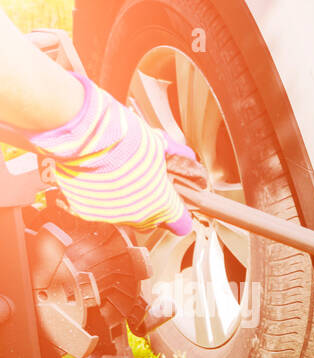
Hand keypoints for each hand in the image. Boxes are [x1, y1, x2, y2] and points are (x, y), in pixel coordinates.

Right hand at [25, 73, 193, 235]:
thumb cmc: (123, 136)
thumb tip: (187, 156)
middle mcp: (137, 215)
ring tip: (114, 174)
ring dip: (122, 201)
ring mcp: (110, 215)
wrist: (83, 132)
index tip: (174, 204)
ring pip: (123, 216)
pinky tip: (95, 177)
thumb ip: (175, 156)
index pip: (181, 224)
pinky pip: (96, 208)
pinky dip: (96, 196)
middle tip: (141, 183)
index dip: (179, 214)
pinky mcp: (84, 210)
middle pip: (150, 222)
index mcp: (161, 203)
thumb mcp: (157, 144)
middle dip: (150, 206)